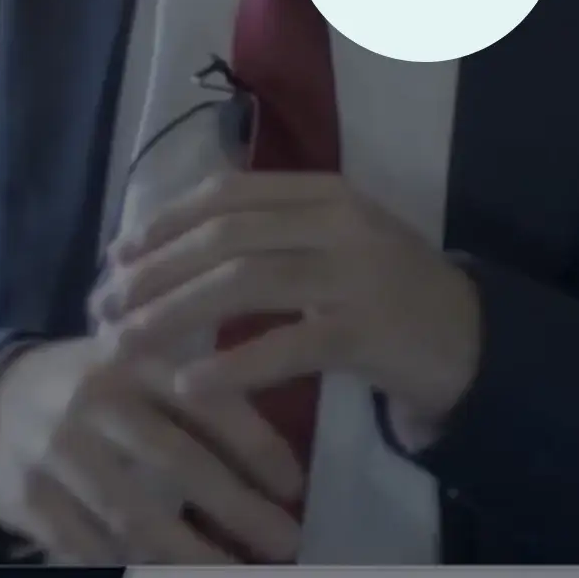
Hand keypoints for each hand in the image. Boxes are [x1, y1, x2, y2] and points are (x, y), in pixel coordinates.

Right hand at [0, 334, 306, 565]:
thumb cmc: (90, 386)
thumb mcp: (137, 365)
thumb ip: (197, 392)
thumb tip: (278, 457)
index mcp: (133, 360)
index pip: (205, 402)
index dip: (256, 445)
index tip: (294, 487)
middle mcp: (95, 400)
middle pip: (176, 461)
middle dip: (237, 508)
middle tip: (285, 543)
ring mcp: (57, 450)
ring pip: (132, 514)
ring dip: (189, 553)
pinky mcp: (29, 496)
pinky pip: (87, 544)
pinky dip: (128, 568)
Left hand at [89, 172, 482, 446]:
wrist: (473, 338)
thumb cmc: (390, 291)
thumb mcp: (336, 240)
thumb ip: (272, 231)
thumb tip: (173, 243)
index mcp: (325, 192)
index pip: (227, 195)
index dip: (163, 223)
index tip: (116, 255)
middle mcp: (337, 223)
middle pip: (223, 236)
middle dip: (153, 271)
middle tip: (105, 305)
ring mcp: (353, 275)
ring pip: (242, 283)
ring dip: (172, 313)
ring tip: (126, 341)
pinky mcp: (363, 332)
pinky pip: (284, 347)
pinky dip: (230, 367)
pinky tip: (188, 385)